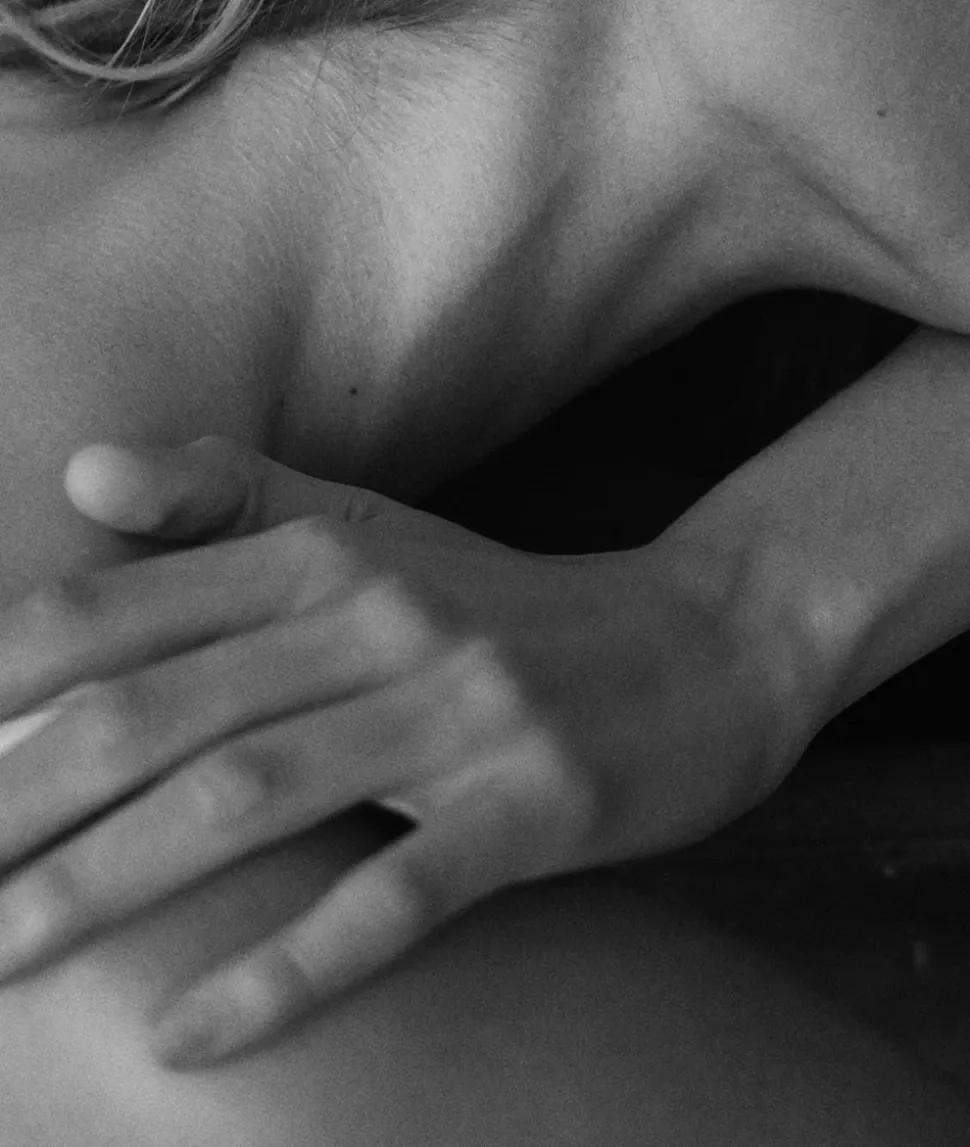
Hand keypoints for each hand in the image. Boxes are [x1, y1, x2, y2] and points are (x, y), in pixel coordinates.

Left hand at [0, 437, 806, 1067]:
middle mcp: (384, 621)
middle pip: (157, 715)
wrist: (705, 639)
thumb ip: (229, 499)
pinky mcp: (531, 807)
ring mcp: (460, 716)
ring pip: (246, 801)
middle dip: (17, 804)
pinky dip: (279, 973)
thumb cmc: (507, 604)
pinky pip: (386, 900)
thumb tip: (78, 476)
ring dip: (104, 887)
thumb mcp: (373, 532)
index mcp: (329, 550)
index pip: (117, 611)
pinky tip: (184, 1039)